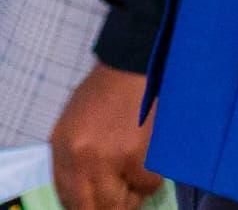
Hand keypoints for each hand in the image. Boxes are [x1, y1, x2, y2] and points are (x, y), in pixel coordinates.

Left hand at [50, 61, 158, 209]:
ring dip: (129, 199)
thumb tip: (86, 188)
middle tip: (120, 201)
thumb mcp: (73, 125)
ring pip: (119, 203)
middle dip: (107, 208)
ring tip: (135, 186)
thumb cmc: (104, 92)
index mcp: (63, 152)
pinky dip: (150, 182)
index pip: (68, 199)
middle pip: (91, 208)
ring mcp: (109, 160)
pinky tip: (150, 168)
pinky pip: (146, 184)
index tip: (98, 204)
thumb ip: (74, 159)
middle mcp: (81, 161)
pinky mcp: (137, 155)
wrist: (131, 65)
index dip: (85, 207)